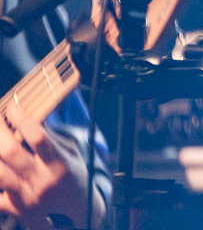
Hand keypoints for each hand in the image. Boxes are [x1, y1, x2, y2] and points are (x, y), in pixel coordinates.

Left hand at [0, 105, 101, 228]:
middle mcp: (42, 180)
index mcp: (59, 164)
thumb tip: (26, 118)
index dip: (22, 120)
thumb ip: (49, 137)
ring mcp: (27, 196)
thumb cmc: (72, 173)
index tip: (12, 107)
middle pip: (12, 153)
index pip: (38, 138)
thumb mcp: (69, 152)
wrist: (79, 206)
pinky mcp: (16, 208)